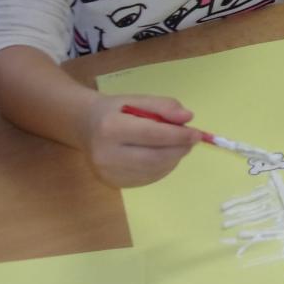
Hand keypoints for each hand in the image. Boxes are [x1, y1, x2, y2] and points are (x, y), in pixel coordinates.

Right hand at [80, 94, 199, 186]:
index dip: (178, 135)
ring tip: (177, 145)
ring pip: (154, 170)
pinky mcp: (114, 184)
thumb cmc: (116, 110)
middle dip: (179, 149)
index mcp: (111, 127)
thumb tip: (188, 118)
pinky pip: (149, 178)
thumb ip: (164, 106)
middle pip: (155, 157)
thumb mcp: (138, 99)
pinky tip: (163, 155)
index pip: (152, 134)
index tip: (197, 133)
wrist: (86, 126)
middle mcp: (107, 154)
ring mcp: (109, 173)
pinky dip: (163, 167)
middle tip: (191, 140)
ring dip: (173, 158)